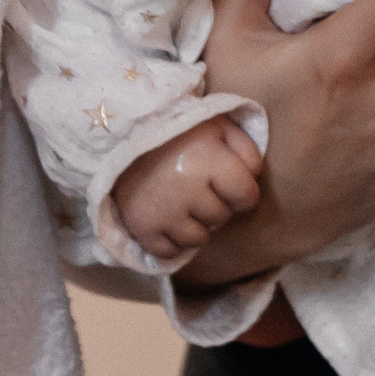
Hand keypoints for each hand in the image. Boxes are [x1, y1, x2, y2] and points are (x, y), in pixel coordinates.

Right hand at [111, 117, 263, 263]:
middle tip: (197, 185)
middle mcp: (186, 190)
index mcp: (208, 160)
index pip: (247, 196)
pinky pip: (170, 251)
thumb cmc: (177, 130)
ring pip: (198, 238)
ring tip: (181, 200)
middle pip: (222, 217)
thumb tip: (256, 178)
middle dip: (215, 204)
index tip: (227, 182)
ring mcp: (162, 212)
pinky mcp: (141, 227)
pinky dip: (171, 239)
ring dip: (194, 224)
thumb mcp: (218, 125)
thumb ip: (246, 149)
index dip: (242, 190)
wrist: (118, 134)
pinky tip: (166, 217)